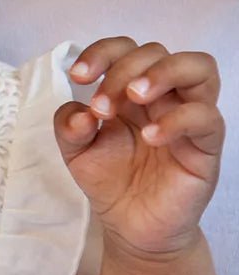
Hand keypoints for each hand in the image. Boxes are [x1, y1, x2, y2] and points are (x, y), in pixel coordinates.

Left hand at [56, 37, 223, 258]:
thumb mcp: (75, 150)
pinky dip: (177, 119)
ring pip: (199, 67)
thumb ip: (68, 126)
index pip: (126, 49)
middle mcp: (162, 97)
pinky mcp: (205, 145)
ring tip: (133, 97)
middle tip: (101, 107)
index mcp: (131, 91)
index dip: (102, 53)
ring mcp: (187, 117)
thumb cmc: (110, 180)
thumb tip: (81, 113)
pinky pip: (206, 117)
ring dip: (162, 73)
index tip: (78, 76)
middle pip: (157, 52)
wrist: (131, 225)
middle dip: (122, 71)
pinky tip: (150, 136)